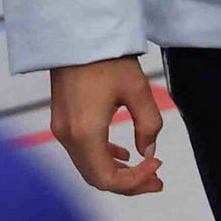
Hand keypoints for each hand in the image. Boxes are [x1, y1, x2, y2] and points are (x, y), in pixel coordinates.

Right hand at [50, 57, 164, 194]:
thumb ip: (148, 124)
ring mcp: (62, 131)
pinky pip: (82, 152)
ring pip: (89, 167)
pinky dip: (104, 158)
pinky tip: (124, 154)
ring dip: (117, 172)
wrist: (77, 37)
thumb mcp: (137, 90)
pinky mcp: (62, 122)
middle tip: (157, 181)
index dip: (134, 181)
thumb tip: (149, 153)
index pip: (106, 178)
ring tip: (147, 170)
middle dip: (128, 183)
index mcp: (85, 133)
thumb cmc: (108, 60)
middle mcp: (68, 137)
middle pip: (96, 177)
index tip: (158, 166)